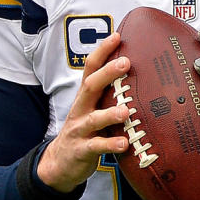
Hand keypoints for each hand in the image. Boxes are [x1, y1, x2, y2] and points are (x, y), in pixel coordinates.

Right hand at [37, 31, 132, 192]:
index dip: (102, 51)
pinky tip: (124, 143)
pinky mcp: (81, 150)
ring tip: (126, 111)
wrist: (59, 163)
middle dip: (107, 73)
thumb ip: (110, 95)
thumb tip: (140, 77)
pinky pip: (96, 147)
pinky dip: (110, 145)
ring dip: (110, 113)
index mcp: (85, 97)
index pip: (90, 68)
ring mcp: (79, 130)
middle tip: (126, 63)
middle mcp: (81, 109)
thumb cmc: (85, 131)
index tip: (117, 35)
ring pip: (93, 119)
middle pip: (90, 86)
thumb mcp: (94, 110)